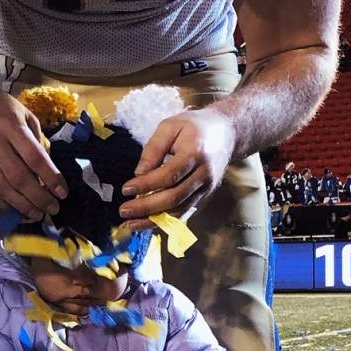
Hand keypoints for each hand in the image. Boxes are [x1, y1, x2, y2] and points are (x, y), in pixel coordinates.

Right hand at [0, 92, 66, 219]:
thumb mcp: (21, 111)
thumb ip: (35, 137)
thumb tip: (46, 167)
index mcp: (11, 125)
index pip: (35, 157)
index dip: (51, 178)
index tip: (62, 193)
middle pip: (18, 177)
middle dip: (38, 197)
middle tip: (53, 209)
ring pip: (2, 187)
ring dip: (22, 205)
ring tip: (37, 214)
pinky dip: (3, 202)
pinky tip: (16, 208)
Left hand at [119, 106, 235, 221]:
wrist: (227, 132)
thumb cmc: (194, 127)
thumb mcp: (170, 127)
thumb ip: (153, 148)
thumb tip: (139, 173)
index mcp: (195, 153)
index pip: (168, 175)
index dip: (146, 185)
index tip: (126, 189)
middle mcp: (204, 174)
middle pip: (174, 197)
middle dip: (146, 207)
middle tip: (124, 210)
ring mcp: (207, 188)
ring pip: (179, 210)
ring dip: (154, 220)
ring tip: (131, 223)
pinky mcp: (206, 196)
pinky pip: (185, 212)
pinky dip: (166, 220)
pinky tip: (149, 222)